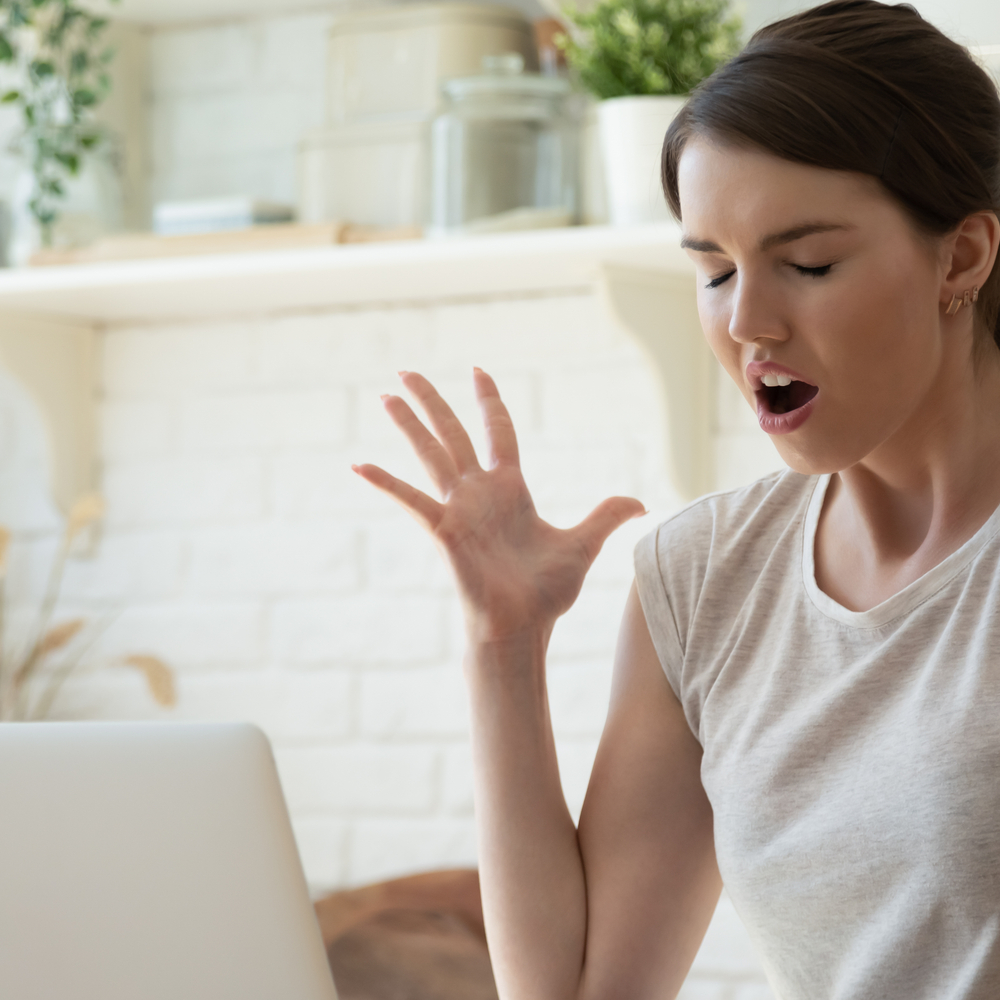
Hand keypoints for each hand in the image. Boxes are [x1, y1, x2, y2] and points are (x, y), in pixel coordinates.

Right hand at [353, 370, 644, 645]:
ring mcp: (458, 509)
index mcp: (510, 488)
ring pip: (431, 454)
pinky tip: (358, 465)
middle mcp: (479, 492)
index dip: (489, 401)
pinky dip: (385, 483)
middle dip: (433, 401)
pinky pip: (410, 500)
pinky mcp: (443, 530)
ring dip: (408, 424)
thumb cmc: (545, 594)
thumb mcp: (584, 545)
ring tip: (384, 395)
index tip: (478, 371)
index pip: (498, 431)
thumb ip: (606, 516)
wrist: (523, 628)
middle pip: (453, 432)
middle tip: (407, 371)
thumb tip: (641, 503)